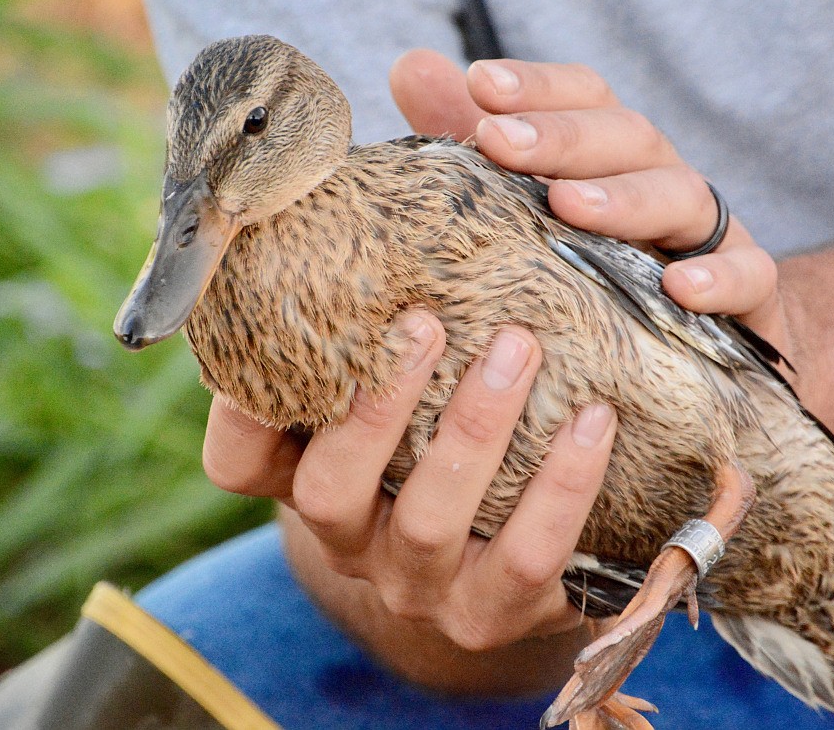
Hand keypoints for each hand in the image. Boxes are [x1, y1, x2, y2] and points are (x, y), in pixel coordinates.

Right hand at [203, 312, 615, 680]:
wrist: (524, 565)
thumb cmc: (455, 447)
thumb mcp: (409, 407)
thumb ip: (386, 344)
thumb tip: (398, 220)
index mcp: (315, 488)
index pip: (239, 465)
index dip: (239, 409)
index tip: (270, 331)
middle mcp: (354, 546)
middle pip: (330, 492)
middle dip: (377, 405)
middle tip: (426, 322)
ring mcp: (422, 588)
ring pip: (431, 521)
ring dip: (475, 429)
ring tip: (518, 349)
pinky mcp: (497, 614)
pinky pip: (530, 554)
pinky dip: (563, 484)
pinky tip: (594, 418)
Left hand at [390, 51, 788, 360]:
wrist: (692, 364)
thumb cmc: (594, 281)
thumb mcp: (525, 217)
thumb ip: (471, 143)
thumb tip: (410, 66)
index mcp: (611, 161)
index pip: (585, 98)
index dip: (536, 86)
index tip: (477, 85)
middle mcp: (661, 184)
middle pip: (627, 137)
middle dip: (562, 136)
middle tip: (499, 141)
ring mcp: (709, 238)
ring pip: (682, 196)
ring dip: (624, 198)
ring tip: (568, 207)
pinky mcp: (750, 302)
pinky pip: (752, 278)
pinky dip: (721, 277)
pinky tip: (679, 288)